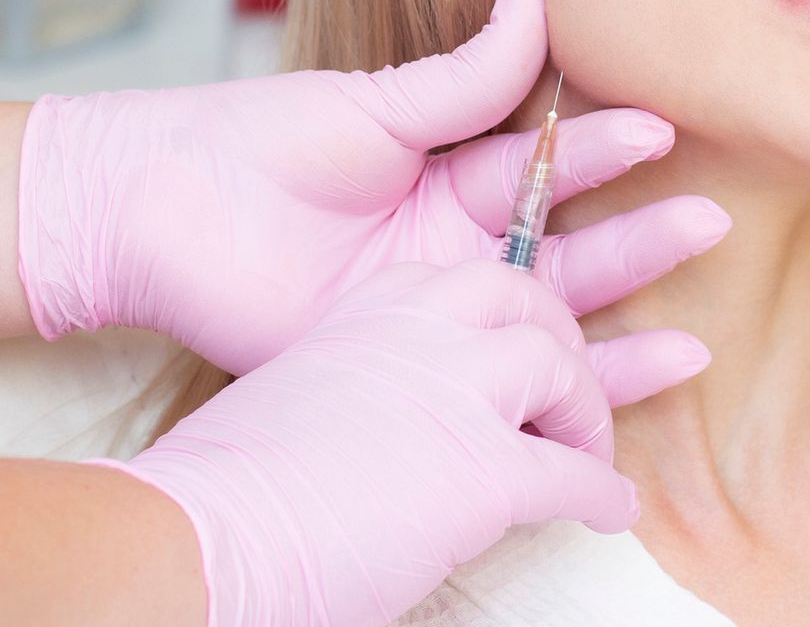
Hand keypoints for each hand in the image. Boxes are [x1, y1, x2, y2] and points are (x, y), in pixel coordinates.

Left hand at [17, 0, 726, 373]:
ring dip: (613, 322)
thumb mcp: (378, 101)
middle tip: (710, 222)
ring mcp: (431, 308)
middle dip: (637, 238)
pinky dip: (554, 386)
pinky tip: (618, 392)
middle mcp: (452, 244)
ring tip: (696, 338)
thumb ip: (468, 70)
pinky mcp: (401, 360)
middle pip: (564, 246)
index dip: (604, 151)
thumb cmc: (257, 139)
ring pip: (541, 317)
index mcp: (449, 172)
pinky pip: (489, 377)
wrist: (160, 209)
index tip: (664, 129)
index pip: (547, 165)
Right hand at [95, 257, 708, 626]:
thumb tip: (390, 426)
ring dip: (593, 410)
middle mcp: (423, 325)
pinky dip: (601, 493)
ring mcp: (460, 389)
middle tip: (577, 382)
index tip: (527, 336)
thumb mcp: (304, 390)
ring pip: (565, 368)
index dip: (512, 306)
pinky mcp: (485, 467)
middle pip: (532, 296)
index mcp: (373, 303)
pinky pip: (573, 474)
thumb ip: (364, 381)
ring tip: (593, 450)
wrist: (199, 534)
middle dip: (568, 335)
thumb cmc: (229, 484)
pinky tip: (609, 511)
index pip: (471, 276)